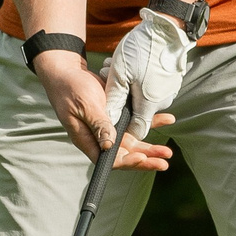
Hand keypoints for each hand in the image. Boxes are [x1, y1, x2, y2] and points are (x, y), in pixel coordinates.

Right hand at [31, 51, 173, 169]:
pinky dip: (152, 121)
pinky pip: (136, 123)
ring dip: (150, 147)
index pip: (109, 159)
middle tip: (164, 162)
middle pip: (124, 154)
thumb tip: (109, 146)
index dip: (126, 161)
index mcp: (88, 140)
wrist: (68, 73)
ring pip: (133, 142)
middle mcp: (100, 138)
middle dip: (145, 159)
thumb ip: (98, 124)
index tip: (141, 157)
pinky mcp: (117, 115)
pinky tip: (168, 120)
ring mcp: (110, 127)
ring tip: (167, 153)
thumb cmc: (70, 89)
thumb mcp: (85, 105)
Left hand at [100, 8, 195, 144]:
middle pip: (136, 109)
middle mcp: (162, 101)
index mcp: (150, 104)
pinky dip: (137, 77)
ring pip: (140, 94)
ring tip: (116, 63)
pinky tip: (130, 61)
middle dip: (119, 95)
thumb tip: (108, 119)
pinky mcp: (169, 79)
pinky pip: (150, 84)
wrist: (168, 27)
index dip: (122, 127)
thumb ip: (114, 99)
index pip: (137, 131)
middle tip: (108, 73)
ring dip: (126, 83)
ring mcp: (168, 89)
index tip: (110, 113)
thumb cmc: (143, 50)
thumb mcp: (120, 73)